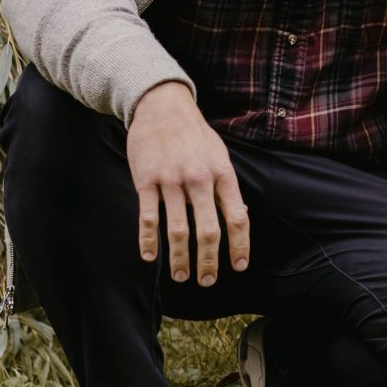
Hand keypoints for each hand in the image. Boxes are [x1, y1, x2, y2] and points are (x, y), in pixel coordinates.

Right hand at [127, 81, 248, 284]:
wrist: (161, 104)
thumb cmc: (194, 133)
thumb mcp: (219, 154)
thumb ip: (227, 186)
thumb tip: (240, 215)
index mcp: (222, 173)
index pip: (237, 217)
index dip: (240, 246)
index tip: (239, 267)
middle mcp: (199, 179)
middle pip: (207, 230)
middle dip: (208, 262)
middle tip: (206, 281)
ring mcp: (171, 180)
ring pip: (177, 230)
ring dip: (180, 258)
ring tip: (181, 276)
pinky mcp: (146, 179)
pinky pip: (148, 217)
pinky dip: (149, 240)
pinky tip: (150, 257)